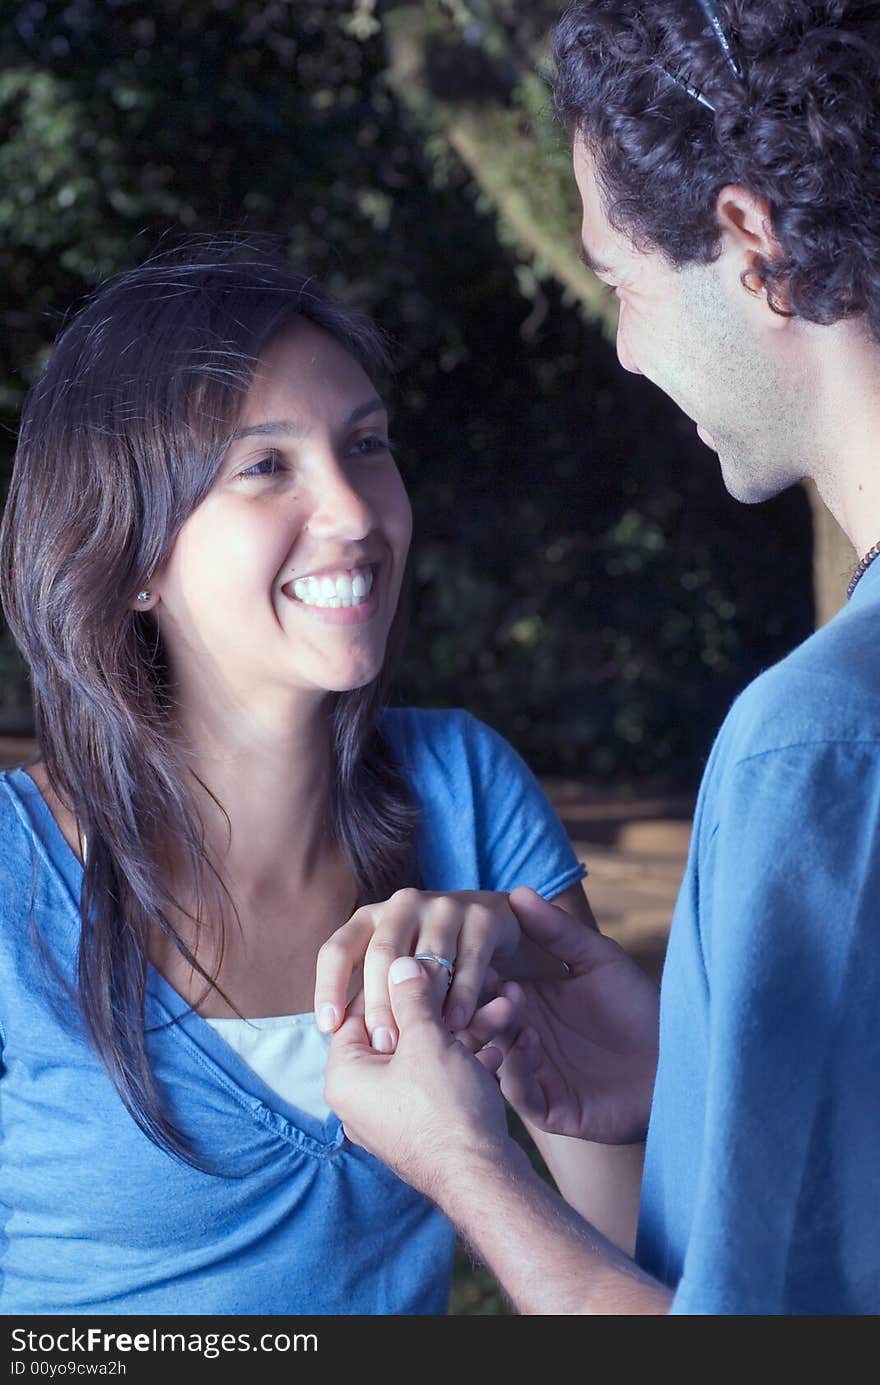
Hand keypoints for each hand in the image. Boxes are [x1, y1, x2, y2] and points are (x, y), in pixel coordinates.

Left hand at [313, 888, 520, 1050]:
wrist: (507, 939)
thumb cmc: (438, 970)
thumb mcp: (398, 979)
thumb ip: (373, 995)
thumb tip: (337, 1028)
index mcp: (370, 918)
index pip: (338, 949)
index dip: (329, 987)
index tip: (327, 1026)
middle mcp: (403, 905)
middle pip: (381, 954)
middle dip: (380, 1004)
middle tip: (383, 1044)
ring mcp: (444, 907)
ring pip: (426, 959)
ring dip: (424, 1004)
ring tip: (419, 1043)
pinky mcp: (482, 916)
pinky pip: (468, 960)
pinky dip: (462, 995)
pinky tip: (458, 1024)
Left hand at [324, 957, 512, 1201]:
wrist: (482, 1178)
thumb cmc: (445, 1108)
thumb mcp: (426, 1039)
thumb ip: (410, 997)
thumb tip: (398, 963)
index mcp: (345, 1076)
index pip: (358, 1011)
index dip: (394, 985)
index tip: (424, 967)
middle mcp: (359, 1100)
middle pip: (398, 1035)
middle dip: (441, 1010)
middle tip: (468, 988)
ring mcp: (391, 1118)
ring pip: (426, 1059)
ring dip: (463, 1034)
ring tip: (500, 1013)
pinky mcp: (422, 1130)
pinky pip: (438, 1086)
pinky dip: (465, 1066)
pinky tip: (496, 1051)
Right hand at [468, 886, 659, 1144]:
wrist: (678, 1060)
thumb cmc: (638, 1006)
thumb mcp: (598, 959)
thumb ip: (558, 931)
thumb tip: (517, 892)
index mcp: (526, 999)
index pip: (483, 983)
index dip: (472, 969)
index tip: (471, 951)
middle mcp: (520, 1035)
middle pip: (478, 1018)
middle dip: (476, 1000)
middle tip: (490, 981)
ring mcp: (531, 1072)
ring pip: (490, 1054)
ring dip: (494, 1030)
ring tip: (511, 1006)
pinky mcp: (548, 1106)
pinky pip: (518, 1091)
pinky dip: (516, 1068)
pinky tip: (532, 1042)